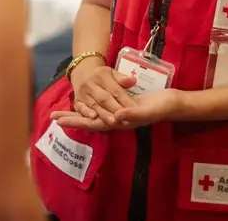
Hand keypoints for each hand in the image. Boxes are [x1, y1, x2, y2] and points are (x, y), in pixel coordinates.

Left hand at [51, 88, 186, 131]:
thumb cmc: (163, 107)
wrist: (174, 103)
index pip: (93, 123)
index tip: (59, 121)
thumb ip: (132, 114)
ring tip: (64, 110)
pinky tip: (87, 103)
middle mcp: (117, 120)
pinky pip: (104, 107)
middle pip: (90, 120)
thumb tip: (115, 117)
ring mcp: (120, 113)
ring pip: (96, 114)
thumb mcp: (148, 110)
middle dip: (71, 118)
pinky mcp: (124, 105)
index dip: (76, 121)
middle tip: (52, 117)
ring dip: (80, 112)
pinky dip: (93, 106)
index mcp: (120, 122)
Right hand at [69, 65, 136, 125]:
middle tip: (126, 119)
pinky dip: (86, 113)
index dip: (125, 100)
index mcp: (102, 76)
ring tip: (114, 122)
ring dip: (104, 114)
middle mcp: (90, 84)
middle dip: (115, 109)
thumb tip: (133, 81)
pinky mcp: (76, 101)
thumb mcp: (112, 73)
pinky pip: (80, 108)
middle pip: (105, 98)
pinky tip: (94, 118)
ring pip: (94, 105)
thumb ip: (122, 79)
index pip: (115, 90)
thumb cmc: (101, 76)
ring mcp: (82, 93)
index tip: (134, 109)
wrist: (82, 73)